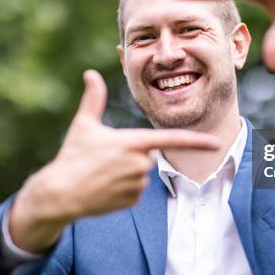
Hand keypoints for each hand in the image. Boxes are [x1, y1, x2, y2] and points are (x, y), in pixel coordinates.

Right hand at [9, 69, 219, 252]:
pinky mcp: (133, 201)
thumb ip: (93, 98)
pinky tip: (105, 188)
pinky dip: (124, 189)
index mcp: (133, 143)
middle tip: (106, 159)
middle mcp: (140, 164)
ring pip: (142, 174)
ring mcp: (137, 185)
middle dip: (131, 155)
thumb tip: (90, 73)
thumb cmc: (72, 156)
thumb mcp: (83, 125)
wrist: (59, 194)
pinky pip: (136, 191)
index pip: (171, 140)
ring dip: (127, 173)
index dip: (196, 142)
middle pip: (147, 156)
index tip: (215, 143)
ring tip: (103, 174)